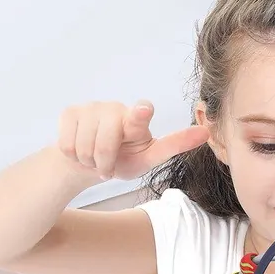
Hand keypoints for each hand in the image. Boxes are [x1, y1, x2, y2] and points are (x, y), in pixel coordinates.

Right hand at [57, 100, 210, 181]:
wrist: (88, 163)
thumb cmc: (122, 160)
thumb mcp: (149, 158)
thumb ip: (174, 144)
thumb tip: (206, 132)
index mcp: (137, 118)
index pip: (139, 114)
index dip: (139, 114)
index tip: (143, 112)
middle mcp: (114, 107)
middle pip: (106, 141)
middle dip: (105, 162)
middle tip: (108, 166)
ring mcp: (91, 107)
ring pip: (85, 145)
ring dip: (89, 161)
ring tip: (95, 159)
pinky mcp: (70, 112)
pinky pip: (68, 144)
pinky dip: (73, 156)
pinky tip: (79, 152)